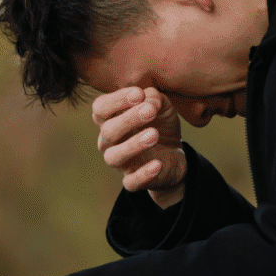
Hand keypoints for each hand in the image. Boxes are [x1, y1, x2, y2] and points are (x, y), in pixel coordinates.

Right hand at [92, 86, 186, 207]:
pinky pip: (130, 182)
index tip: (139, 94)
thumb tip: (148, 100)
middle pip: (108, 131)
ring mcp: (120, 163)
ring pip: (114, 157)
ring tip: (154, 134)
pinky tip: (157, 164)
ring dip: (133, 145)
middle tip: (150, 111)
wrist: (174, 155)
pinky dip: (143, 174)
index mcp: (111, 119)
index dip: (116, 100)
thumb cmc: (160, 125)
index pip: (100, 108)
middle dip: (128, 119)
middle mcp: (109, 142)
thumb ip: (154, 98)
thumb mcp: (162, 107)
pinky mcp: (133, 180)